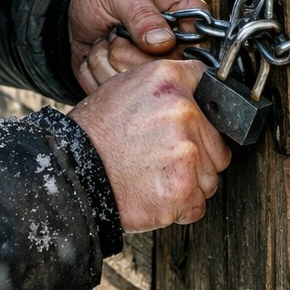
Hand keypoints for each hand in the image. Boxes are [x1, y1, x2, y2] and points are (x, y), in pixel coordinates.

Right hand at [68, 59, 230, 231]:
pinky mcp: (182, 189)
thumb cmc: (95, 134)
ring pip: (209, 177)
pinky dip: (179, 207)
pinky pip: (198, 205)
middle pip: (217, 144)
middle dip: (197, 157)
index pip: (210, 89)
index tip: (197, 122)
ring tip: (154, 176)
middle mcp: (183, 112)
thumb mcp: (125, 87)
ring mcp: (185, 152)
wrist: (71, 172)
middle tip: (162, 159)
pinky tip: (154, 193)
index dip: (204, 110)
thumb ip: (167, 87)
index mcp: (168, 82)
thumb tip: (197, 93)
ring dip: (188, 182)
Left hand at [69, 0, 205, 91]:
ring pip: (148, 82)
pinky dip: (103, 74)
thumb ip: (143, 13)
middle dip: (134, 53)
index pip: (201, 35)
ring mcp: (157, 64)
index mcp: (183, 11)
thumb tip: (164, 42)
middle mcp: (176, 42)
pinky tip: (99, 56)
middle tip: (116, 34)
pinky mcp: (137, 82)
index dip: (179, 45)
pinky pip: (126, 91)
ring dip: (114, 61)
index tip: (152, 43)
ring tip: (107, 41)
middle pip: (175, 66)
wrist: (76, 13)